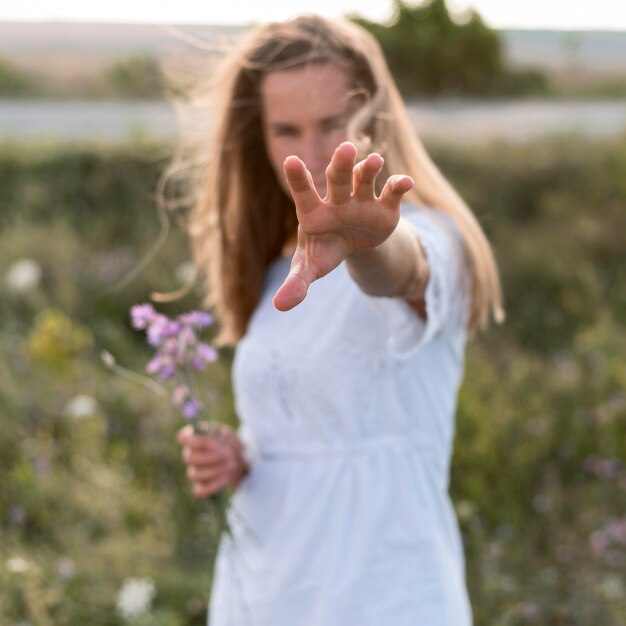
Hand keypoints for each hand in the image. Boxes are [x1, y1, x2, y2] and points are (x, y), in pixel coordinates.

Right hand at [176, 423, 249, 498]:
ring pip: (194, 475)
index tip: (210, 441)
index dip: (194, 440)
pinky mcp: (200, 486)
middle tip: (227, 453)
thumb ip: (218, 435)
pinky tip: (226, 476)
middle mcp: (190, 455)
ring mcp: (194, 471)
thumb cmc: (230, 444)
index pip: (183, 438)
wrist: (240, 461)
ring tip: (231, 464)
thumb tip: (209, 438)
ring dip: (215, 470)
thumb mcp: (227, 434)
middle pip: (189, 458)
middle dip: (210, 456)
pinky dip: (214, 484)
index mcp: (194, 438)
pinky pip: (200, 491)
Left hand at [273, 141, 412, 310]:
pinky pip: (391, 193)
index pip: (303, 193)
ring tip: (373, 162)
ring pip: (364, 179)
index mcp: (314, 212)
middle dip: (341, 166)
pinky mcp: (384, 206)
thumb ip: (296, 284)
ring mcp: (361, 200)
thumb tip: (279, 307)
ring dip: (368, 169)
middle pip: (338, 179)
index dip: (298, 179)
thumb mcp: (310, 269)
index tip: (290, 161)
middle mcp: (337, 200)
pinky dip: (398, 186)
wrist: (353, 245)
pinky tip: (405, 183)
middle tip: (345, 149)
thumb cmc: (324, 251)